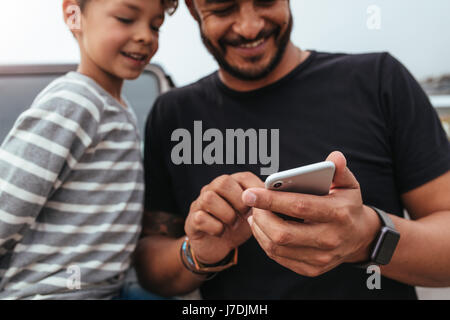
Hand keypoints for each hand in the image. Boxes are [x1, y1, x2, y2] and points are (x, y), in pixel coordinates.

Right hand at [185, 172, 263, 263]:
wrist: (217, 247)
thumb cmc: (237, 226)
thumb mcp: (252, 215)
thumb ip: (261, 204)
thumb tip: (276, 198)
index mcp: (230, 184)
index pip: (243, 177)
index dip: (254, 191)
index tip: (261, 206)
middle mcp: (212, 189)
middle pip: (222, 182)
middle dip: (238, 200)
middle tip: (245, 214)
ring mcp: (199, 204)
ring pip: (209, 198)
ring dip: (226, 214)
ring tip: (233, 224)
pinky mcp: (192, 220)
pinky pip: (200, 218)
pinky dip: (215, 227)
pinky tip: (221, 232)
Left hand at [242, 151, 380, 276]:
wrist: (360, 238)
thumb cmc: (347, 205)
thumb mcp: (348, 185)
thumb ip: (339, 170)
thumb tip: (334, 157)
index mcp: (338, 214)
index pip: (299, 207)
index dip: (272, 200)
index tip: (250, 193)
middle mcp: (330, 239)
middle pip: (283, 232)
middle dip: (260, 216)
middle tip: (251, 201)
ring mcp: (320, 258)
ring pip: (277, 247)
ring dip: (259, 229)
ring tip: (254, 213)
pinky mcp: (312, 269)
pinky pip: (279, 257)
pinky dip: (265, 242)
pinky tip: (261, 228)